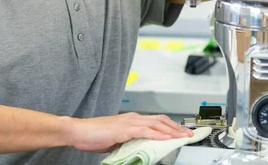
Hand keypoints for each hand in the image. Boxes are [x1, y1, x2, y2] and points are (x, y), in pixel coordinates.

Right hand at [67, 112, 193, 152]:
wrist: (79, 131)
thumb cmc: (94, 135)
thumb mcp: (117, 140)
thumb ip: (130, 141)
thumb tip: (141, 148)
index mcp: (131, 120)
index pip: (156, 121)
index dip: (171, 126)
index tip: (181, 132)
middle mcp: (133, 118)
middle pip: (161, 120)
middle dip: (177, 128)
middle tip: (189, 134)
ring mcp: (129, 122)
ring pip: (156, 124)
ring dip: (172, 131)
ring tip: (182, 137)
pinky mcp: (124, 129)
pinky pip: (145, 131)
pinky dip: (157, 135)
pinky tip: (166, 139)